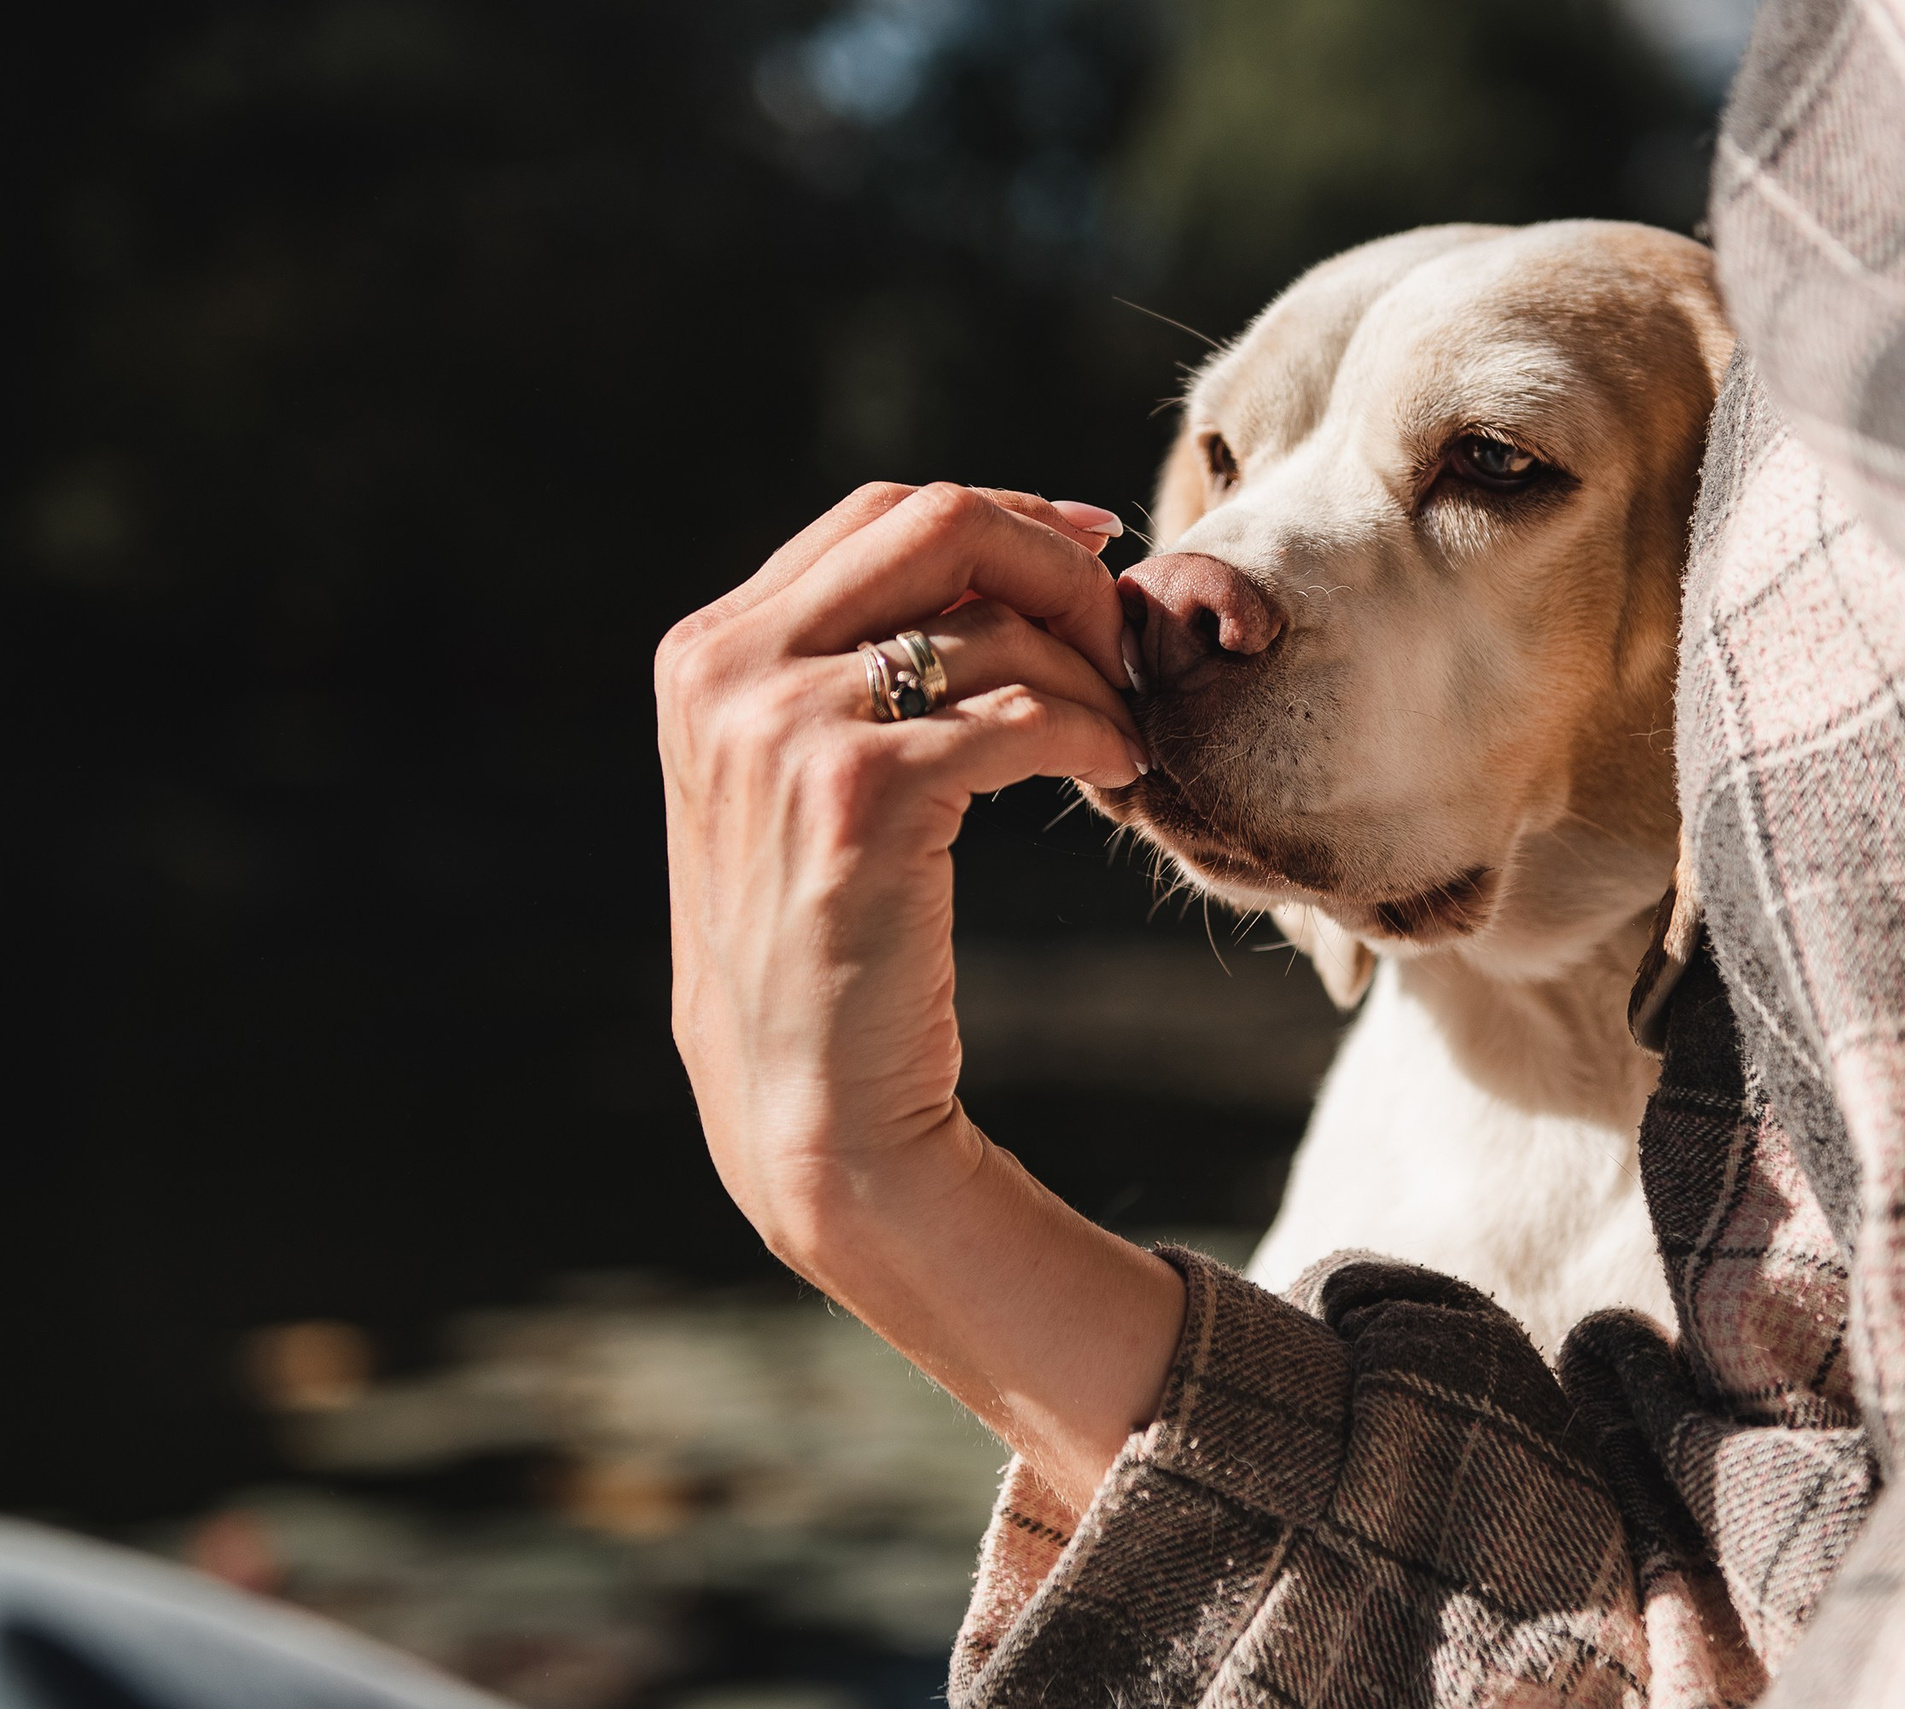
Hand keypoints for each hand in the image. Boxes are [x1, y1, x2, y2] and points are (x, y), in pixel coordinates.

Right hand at [656, 482, 1184, 1508]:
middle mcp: (728, 670)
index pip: (884, 511)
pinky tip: (1117, 770)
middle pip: (939, 521)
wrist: (811, 1109)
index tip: (1096, 550)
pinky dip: (1093, 732)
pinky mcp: (861, 794)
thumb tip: (1004, 557)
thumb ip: (849, 667)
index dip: (1010, 517)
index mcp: (708, 652)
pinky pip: (1025, 714)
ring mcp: (785, 727)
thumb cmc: (830, 950)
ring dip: (1089, 673)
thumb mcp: (797, 781)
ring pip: (996, 626)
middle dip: (1059, 565)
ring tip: (1122, 735)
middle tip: (1125, 635)